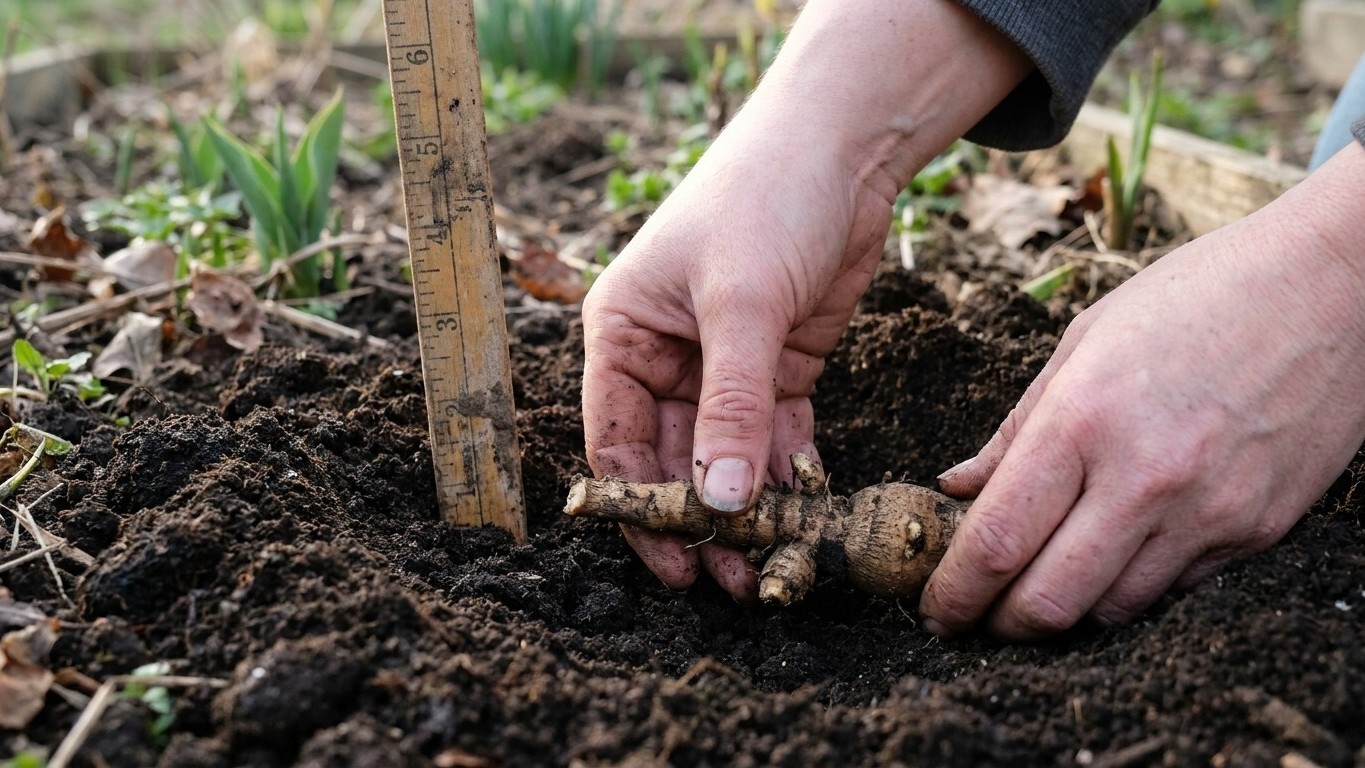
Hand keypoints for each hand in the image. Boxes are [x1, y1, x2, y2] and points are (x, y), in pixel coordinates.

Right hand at [581, 0, 1030, 599]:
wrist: (842, 146)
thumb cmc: (765, 201)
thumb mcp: (741, 307)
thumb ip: (729, 407)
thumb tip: (721, 503)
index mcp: (622, 332)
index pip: (615, 437)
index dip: (640, 504)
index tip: (674, 561)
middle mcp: (664, 354)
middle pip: (670, 456)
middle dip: (700, 517)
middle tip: (732, 577)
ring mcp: (722, 363)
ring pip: (726, 454)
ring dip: (747, 505)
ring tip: (771, 561)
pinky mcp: (777, 365)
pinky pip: (775, 434)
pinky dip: (789, 471)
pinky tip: (804, 509)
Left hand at [920, 143, 1364, 638]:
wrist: (1336, 285)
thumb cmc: (1196, 296)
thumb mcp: (1084, 341)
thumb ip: (1016, 430)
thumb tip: (958, 487)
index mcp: (1083, 421)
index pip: (996, 542)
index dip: (953, 593)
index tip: (933, 608)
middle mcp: (1144, 479)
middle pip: (1047, 603)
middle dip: (997, 625)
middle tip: (975, 617)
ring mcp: (1208, 513)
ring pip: (1110, 610)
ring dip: (1062, 613)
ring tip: (1036, 588)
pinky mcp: (1256, 531)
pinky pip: (1173, 590)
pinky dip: (1127, 588)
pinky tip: (1111, 558)